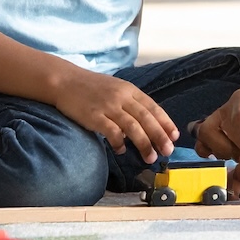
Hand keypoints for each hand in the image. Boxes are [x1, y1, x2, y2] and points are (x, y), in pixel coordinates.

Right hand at [54, 68, 178, 163]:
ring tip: (150, 157)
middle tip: (168, 151)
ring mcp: (108, 106)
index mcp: (130, 90)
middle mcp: (122, 97)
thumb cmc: (92, 88)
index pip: (153, 107)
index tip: (175, 136)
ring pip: (132, 126)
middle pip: (146, 118)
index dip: (165, 122)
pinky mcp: (93, 116)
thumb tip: (144, 125)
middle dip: (159, 135)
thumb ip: (131, 104)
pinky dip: (119, 142)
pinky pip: (111, 131)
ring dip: (144, 143)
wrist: (65, 81)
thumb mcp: (116, 89)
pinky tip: (121, 151)